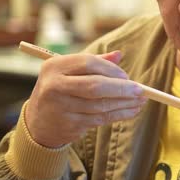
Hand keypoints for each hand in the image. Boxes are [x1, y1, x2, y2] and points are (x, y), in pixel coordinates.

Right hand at [25, 51, 146, 147]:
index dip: (111, 69)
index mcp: (54, 67)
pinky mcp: (69, 125)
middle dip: (121, 88)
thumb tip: (119, 55)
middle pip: (95, 86)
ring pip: (100, 105)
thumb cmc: (60, 90)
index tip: (127, 76)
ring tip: (141, 101)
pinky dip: (119, 115)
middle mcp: (55, 86)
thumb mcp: (70, 72)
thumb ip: (94, 63)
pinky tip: (132, 111)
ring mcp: (61, 108)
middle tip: (140, 90)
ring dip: (125, 103)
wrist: (38, 122)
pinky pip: (100, 119)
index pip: (88, 63)